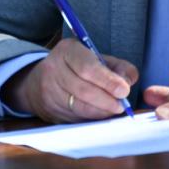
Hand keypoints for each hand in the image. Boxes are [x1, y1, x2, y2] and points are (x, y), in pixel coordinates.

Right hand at [3, 38, 137, 122]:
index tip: (124, 90)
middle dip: (107, 100)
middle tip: (122, 105)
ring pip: (79, 107)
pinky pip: (75, 117)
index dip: (107, 80)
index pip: (87, 67)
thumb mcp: (95, 57)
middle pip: (84, 90)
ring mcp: (49, 91)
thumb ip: (117, 66)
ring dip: (101, 111)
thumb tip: (129, 81)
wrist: (39, 81)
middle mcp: (54, 69)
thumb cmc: (76, 67)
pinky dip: (92, 118)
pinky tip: (100, 114)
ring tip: (114, 109)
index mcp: (66, 51)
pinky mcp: (50, 110)